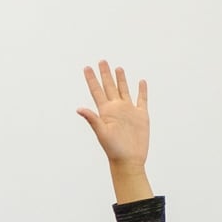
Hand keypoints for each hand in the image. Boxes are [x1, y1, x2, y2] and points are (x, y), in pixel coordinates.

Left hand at [76, 60, 151, 193]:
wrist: (129, 160)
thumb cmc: (114, 149)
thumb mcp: (102, 133)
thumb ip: (92, 119)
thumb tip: (79, 108)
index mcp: (105, 111)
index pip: (97, 90)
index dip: (92, 79)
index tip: (86, 67)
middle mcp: (116, 108)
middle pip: (109, 87)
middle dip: (105, 74)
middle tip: (101, 61)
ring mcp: (129, 111)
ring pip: (124, 90)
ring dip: (121, 79)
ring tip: (118, 68)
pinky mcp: (141, 116)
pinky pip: (141, 100)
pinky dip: (142, 90)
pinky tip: (141, 82)